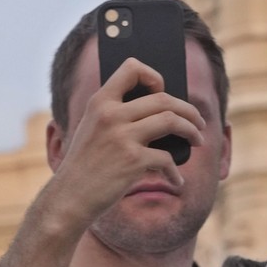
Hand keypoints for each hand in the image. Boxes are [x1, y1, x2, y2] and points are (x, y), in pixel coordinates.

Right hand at [44, 56, 204, 231]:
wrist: (69, 197)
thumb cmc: (85, 165)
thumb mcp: (92, 130)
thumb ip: (116, 115)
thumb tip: (164, 111)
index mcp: (99, 103)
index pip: (131, 69)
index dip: (153, 76)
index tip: (161, 91)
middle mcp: (111, 115)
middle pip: (164, 99)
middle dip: (189, 110)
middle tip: (197, 122)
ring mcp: (122, 137)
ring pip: (172, 120)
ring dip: (192, 130)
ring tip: (197, 140)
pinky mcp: (133, 160)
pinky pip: (167, 159)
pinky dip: (175, 171)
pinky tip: (176, 179)